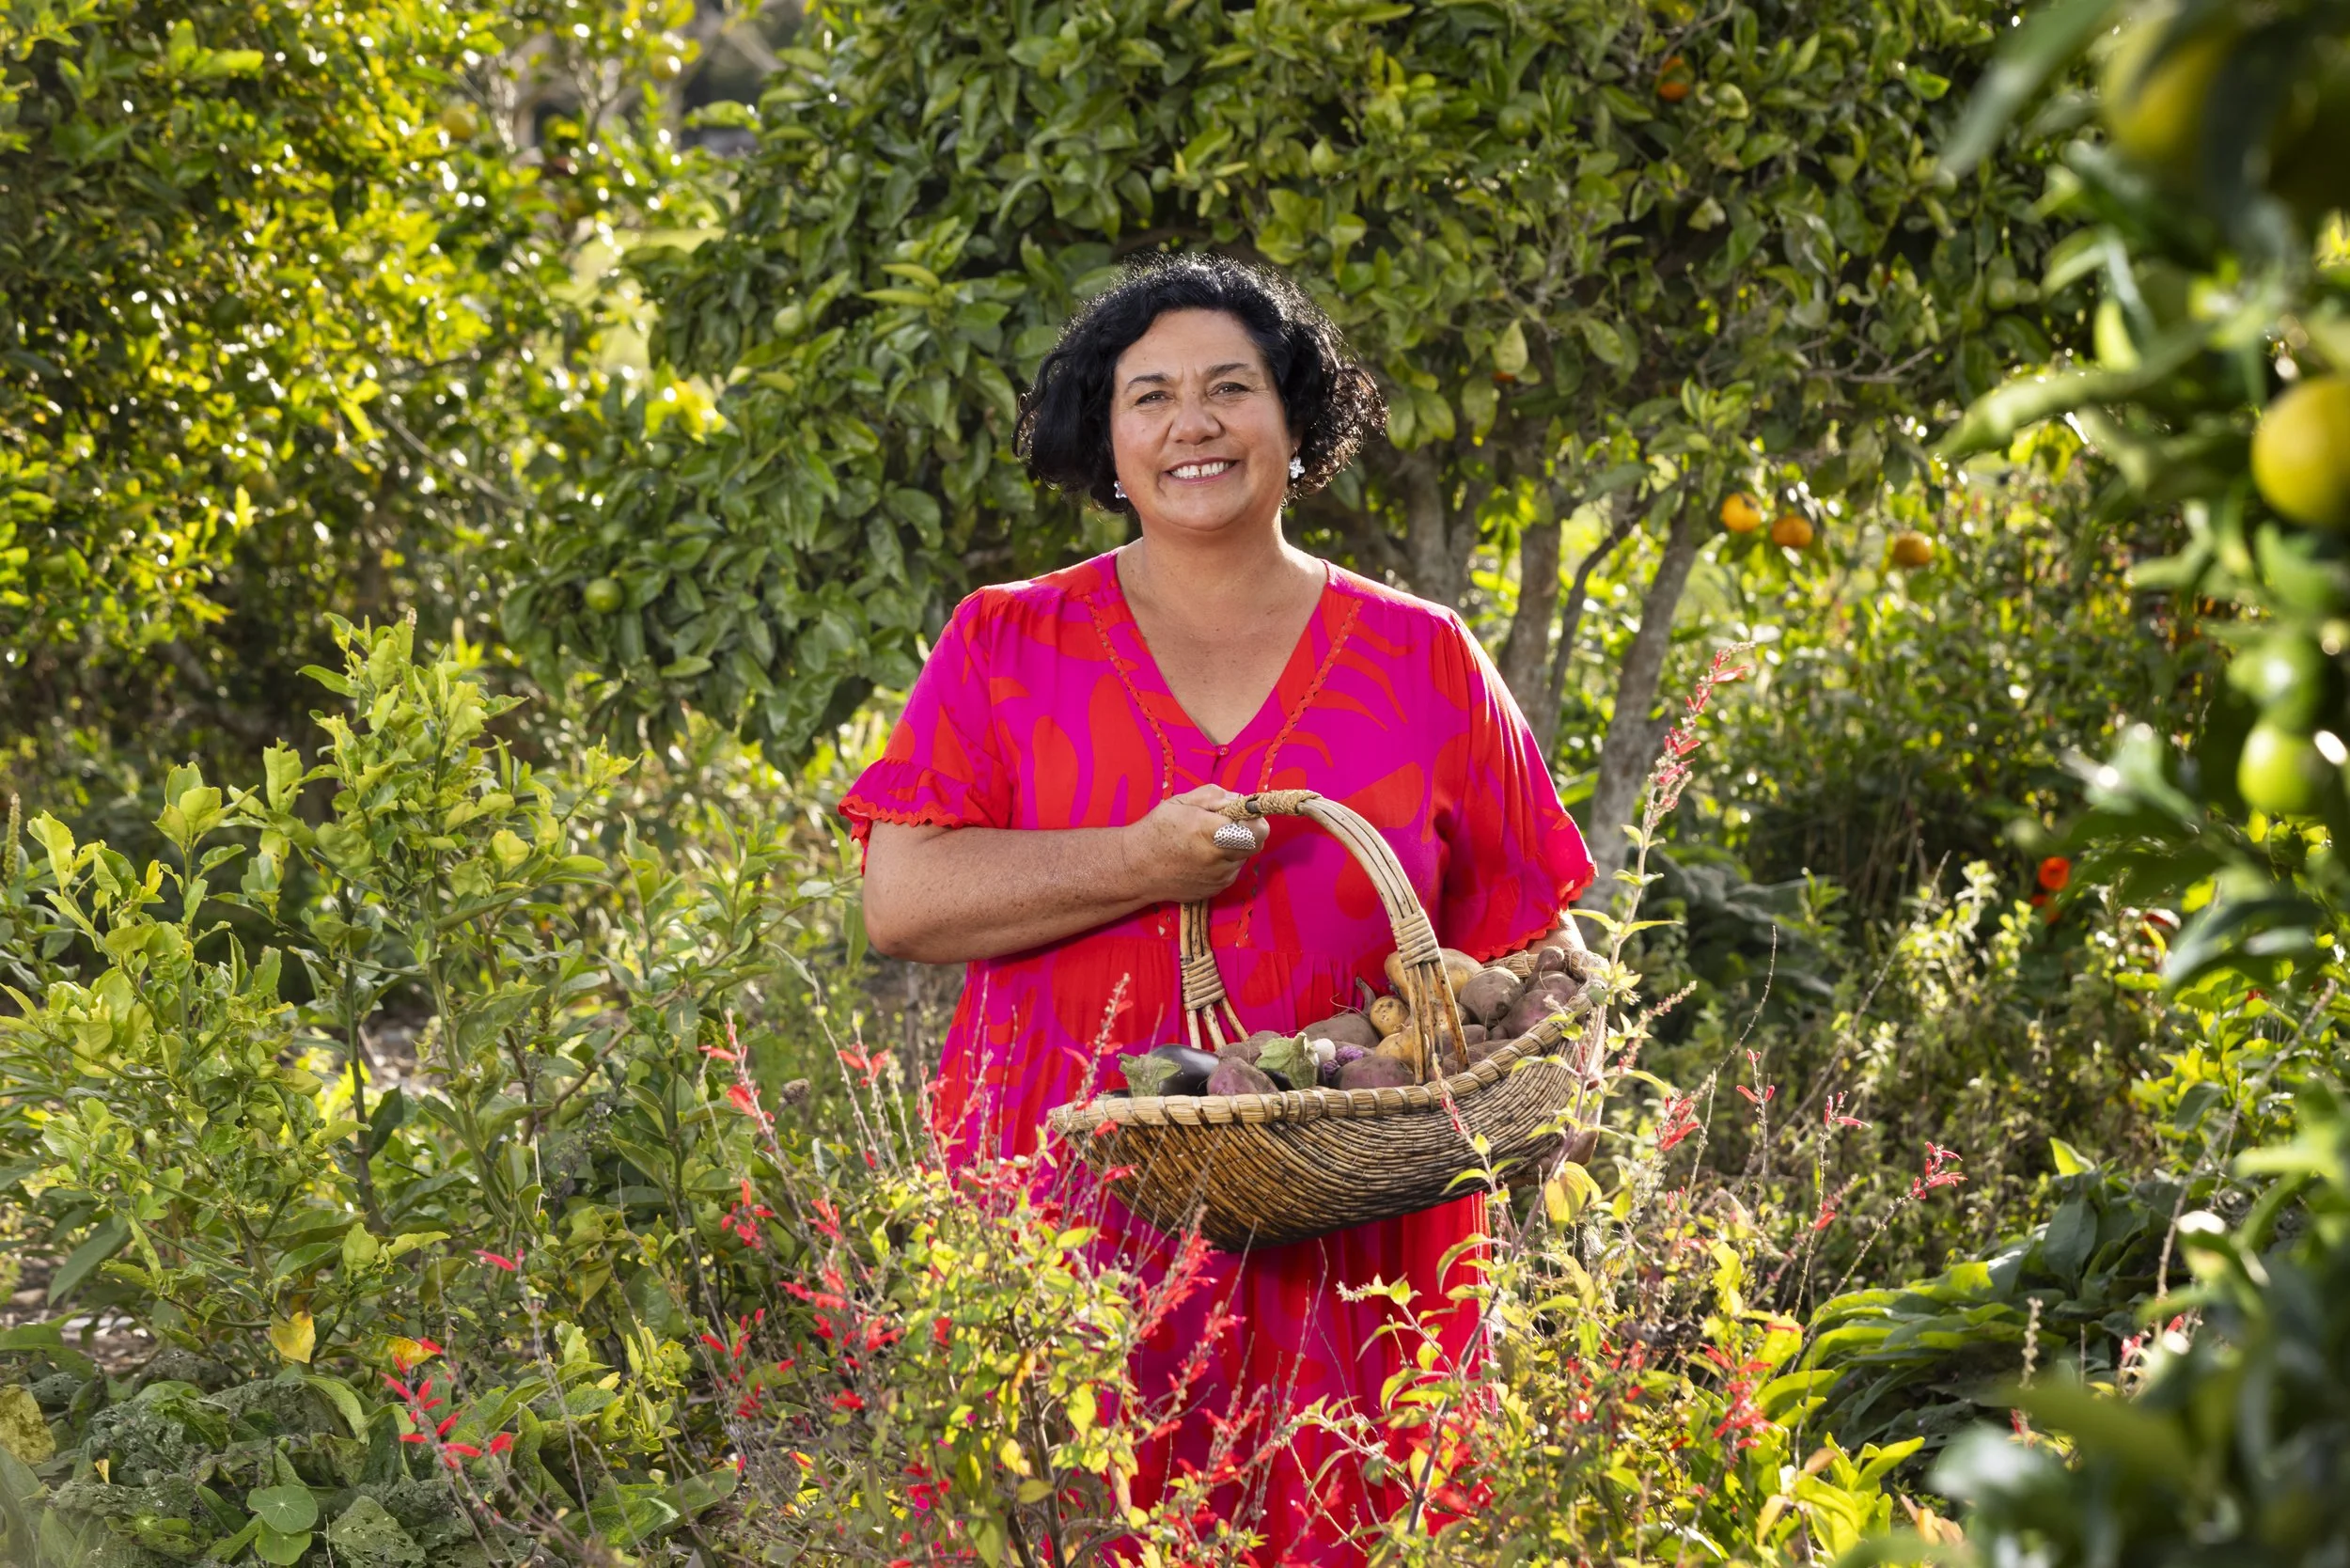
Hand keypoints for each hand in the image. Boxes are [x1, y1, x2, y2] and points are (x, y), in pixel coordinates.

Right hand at [1122, 785, 1267, 903]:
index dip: (1255, 818)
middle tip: (1227, 824)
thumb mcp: (1181, 801)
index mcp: (1211, 832)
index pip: (1258, 829)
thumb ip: (1215, 796)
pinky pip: (1232, 870)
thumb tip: (1240, 799)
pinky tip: (1201, 856)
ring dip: (1235, 846)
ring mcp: (1219, 878)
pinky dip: (1224, 861)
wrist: (1136, 868)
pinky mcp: (1216, 889)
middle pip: (1257, 843)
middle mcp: (1219, 858)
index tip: (1242, 812)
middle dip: (1249, 830)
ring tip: (1207, 841)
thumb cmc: (1156, 830)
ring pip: (1244, 857)